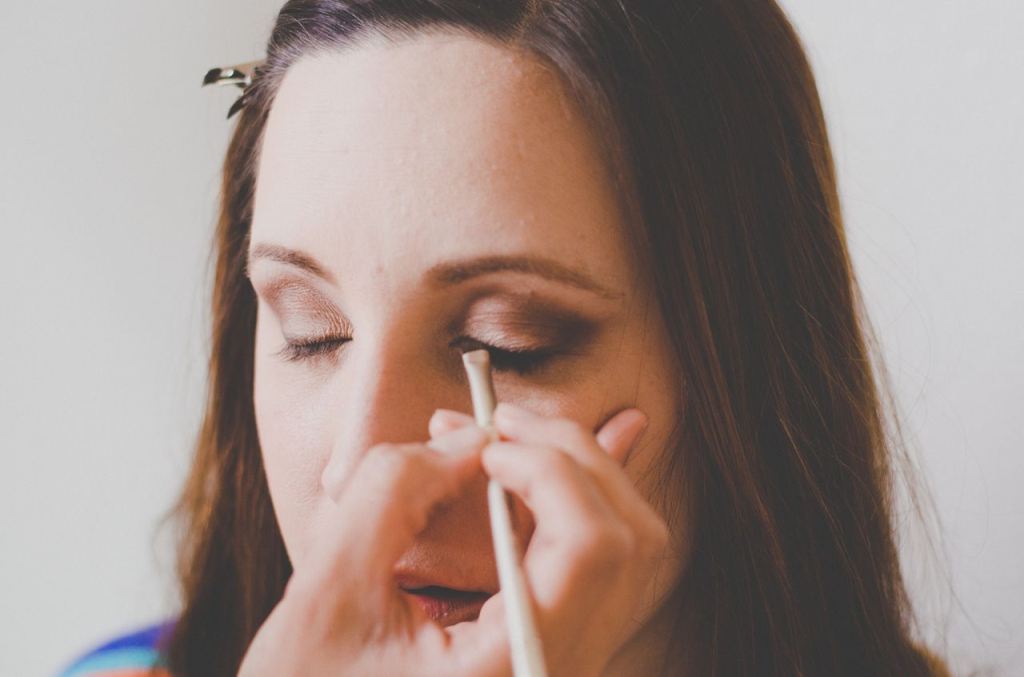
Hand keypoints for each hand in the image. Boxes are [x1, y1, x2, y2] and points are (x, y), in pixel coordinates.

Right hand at [238, 403, 666, 676]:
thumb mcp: (327, 593)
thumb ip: (391, 494)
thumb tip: (467, 437)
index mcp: (514, 668)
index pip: (590, 548)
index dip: (549, 470)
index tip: (486, 443)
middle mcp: (559, 670)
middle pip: (626, 537)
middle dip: (568, 456)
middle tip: (499, 423)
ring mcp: (567, 662)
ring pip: (630, 546)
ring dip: (576, 473)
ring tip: (511, 442)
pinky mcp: (558, 649)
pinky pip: (604, 564)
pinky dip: (578, 502)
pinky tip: (546, 466)